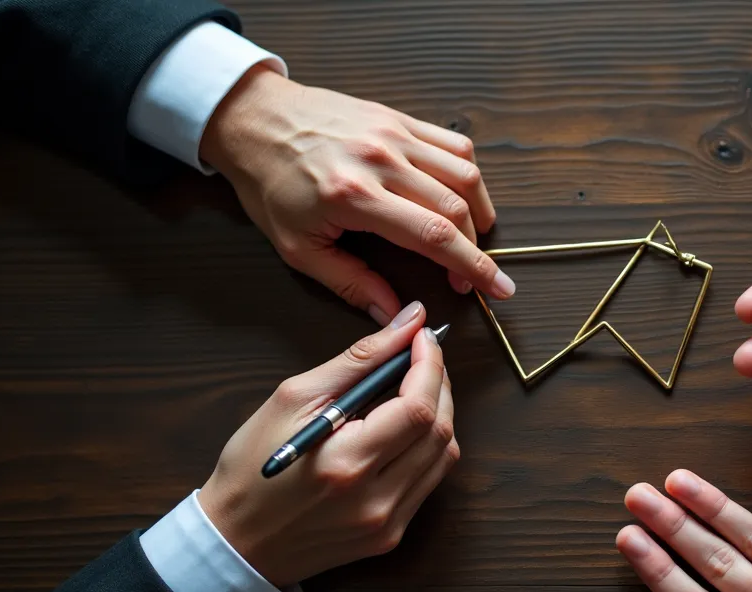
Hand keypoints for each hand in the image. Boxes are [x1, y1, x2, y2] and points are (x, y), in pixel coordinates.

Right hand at [197, 301, 457, 585]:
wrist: (236, 541)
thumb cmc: (254, 465)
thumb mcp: (293, 399)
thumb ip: (358, 360)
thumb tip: (409, 323)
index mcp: (346, 463)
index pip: (418, 408)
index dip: (430, 366)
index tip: (424, 337)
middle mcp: (375, 500)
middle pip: (440, 431)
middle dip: (439, 384)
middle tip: (422, 357)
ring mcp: (387, 523)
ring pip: (444, 457)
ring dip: (439, 414)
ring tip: (414, 388)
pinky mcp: (391, 535)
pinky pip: (429, 482)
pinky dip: (427, 447)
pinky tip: (404, 429)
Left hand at [201, 66, 513, 325]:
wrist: (254, 121)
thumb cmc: (271, 183)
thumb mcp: (298, 247)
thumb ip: (350, 283)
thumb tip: (394, 314)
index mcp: (355, 196)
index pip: (434, 236)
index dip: (472, 267)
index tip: (497, 288)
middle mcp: (381, 160)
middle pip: (456, 208)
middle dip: (476, 250)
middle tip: (473, 277)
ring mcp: (393, 134)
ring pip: (463, 173)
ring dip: (479, 211)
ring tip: (475, 238)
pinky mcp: (398, 118)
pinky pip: (452, 143)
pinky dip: (468, 173)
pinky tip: (463, 196)